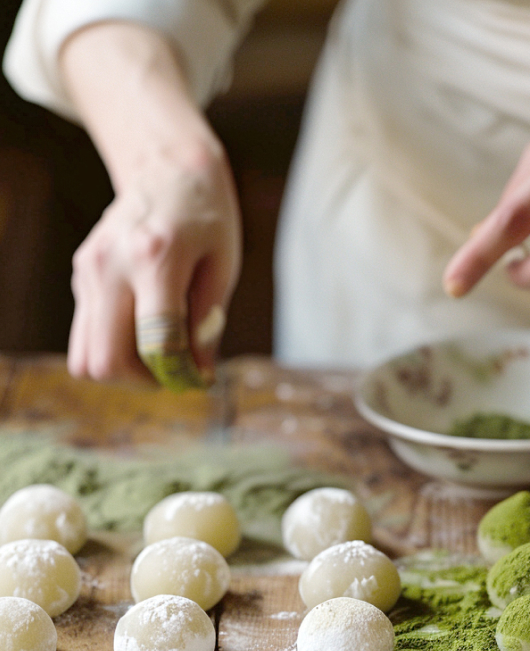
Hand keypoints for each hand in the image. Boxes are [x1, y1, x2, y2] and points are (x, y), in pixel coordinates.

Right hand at [67, 147, 240, 385]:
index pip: (156, 343)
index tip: (199, 375)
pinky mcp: (81, 277)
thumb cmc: (206, 216)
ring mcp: (90, 272)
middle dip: (143, 381)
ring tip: (157, 355)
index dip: (180, 373)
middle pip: (106, 361)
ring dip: (123, 371)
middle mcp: (112, 266)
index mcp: (156, 258)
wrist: (166, 167)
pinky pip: (86, 336)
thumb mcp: (223, 266)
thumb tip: (196, 375)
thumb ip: (208, 324)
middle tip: (173, 369)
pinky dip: (114, 348)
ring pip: (85, 358)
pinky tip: (143, 331)